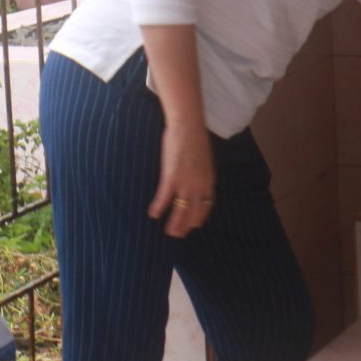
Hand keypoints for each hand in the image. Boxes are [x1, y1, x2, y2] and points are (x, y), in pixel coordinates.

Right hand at [149, 122, 215, 238]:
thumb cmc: (195, 138)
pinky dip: (158, 208)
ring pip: (181, 211)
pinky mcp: (171, 177)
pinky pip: (164, 198)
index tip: (194, 225)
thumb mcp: (204, 158)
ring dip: (174, 224)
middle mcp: (199, 186)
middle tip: (179, 234)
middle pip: (194, 213)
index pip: (206, 205)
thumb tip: (197, 176)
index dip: (200, 217)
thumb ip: (202, 171)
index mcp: (208, 180)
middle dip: (186, 226)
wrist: (188, 126)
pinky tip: (153, 214)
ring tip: (168, 232)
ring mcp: (185, 183)